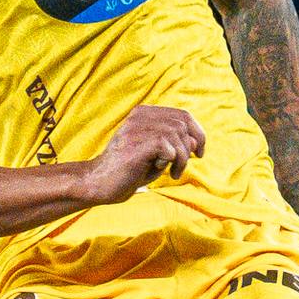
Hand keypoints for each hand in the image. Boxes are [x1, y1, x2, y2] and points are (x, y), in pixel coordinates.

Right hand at [78, 105, 204, 205]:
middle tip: (181, 168)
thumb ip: (175, 145)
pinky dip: (170, 161)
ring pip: (178, 135)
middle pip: (183, 124)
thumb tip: (195, 142)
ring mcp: (136, 128)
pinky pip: (168, 148)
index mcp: (144, 114)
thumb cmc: (128, 171)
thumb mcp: (156, 154)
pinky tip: (158, 169)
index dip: (197, 133)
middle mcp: (140, 116)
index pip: (182, 115)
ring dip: (181, 159)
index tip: (199, 153)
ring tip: (173, 173)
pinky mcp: (135, 143)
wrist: (99, 183)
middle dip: (190, 148)